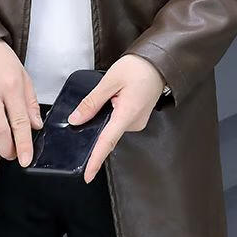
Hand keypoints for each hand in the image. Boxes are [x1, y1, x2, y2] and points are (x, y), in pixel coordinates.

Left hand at [66, 54, 165, 182]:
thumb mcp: (110, 81)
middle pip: (107, 132)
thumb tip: (76, 119)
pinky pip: (119, 120)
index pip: (107, 142)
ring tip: (113, 91)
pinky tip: (114, 97)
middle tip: (104, 96)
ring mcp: (137, 121)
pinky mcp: (137, 117)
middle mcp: (134, 122)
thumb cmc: (138, 67)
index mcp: (127, 114)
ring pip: (112, 125)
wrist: (159, 62)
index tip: (87, 175)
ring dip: (106, 114)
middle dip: (97, 122)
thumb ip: (92, 102)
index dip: (96, 160)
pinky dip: (112, 113)